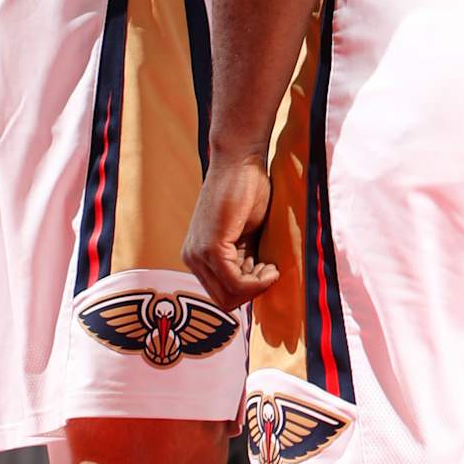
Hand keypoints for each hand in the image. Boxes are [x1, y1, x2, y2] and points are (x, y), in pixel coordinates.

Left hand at [183, 154, 278, 309]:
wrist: (240, 162)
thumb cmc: (247, 191)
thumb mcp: (247, 235)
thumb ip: (245, 259)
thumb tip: (258, 284)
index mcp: (198, 256)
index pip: (223, 294)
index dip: (251, 290)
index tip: (269, 270)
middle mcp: (192, 258)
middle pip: (225, 301)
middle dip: (254, 291)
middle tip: (272, 270)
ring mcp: (199, 254)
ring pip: (230, 295)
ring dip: (257, 286)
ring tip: (272, 265)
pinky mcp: (211, 247)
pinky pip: (235, 281)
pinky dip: (258, 280)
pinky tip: (271, 266)